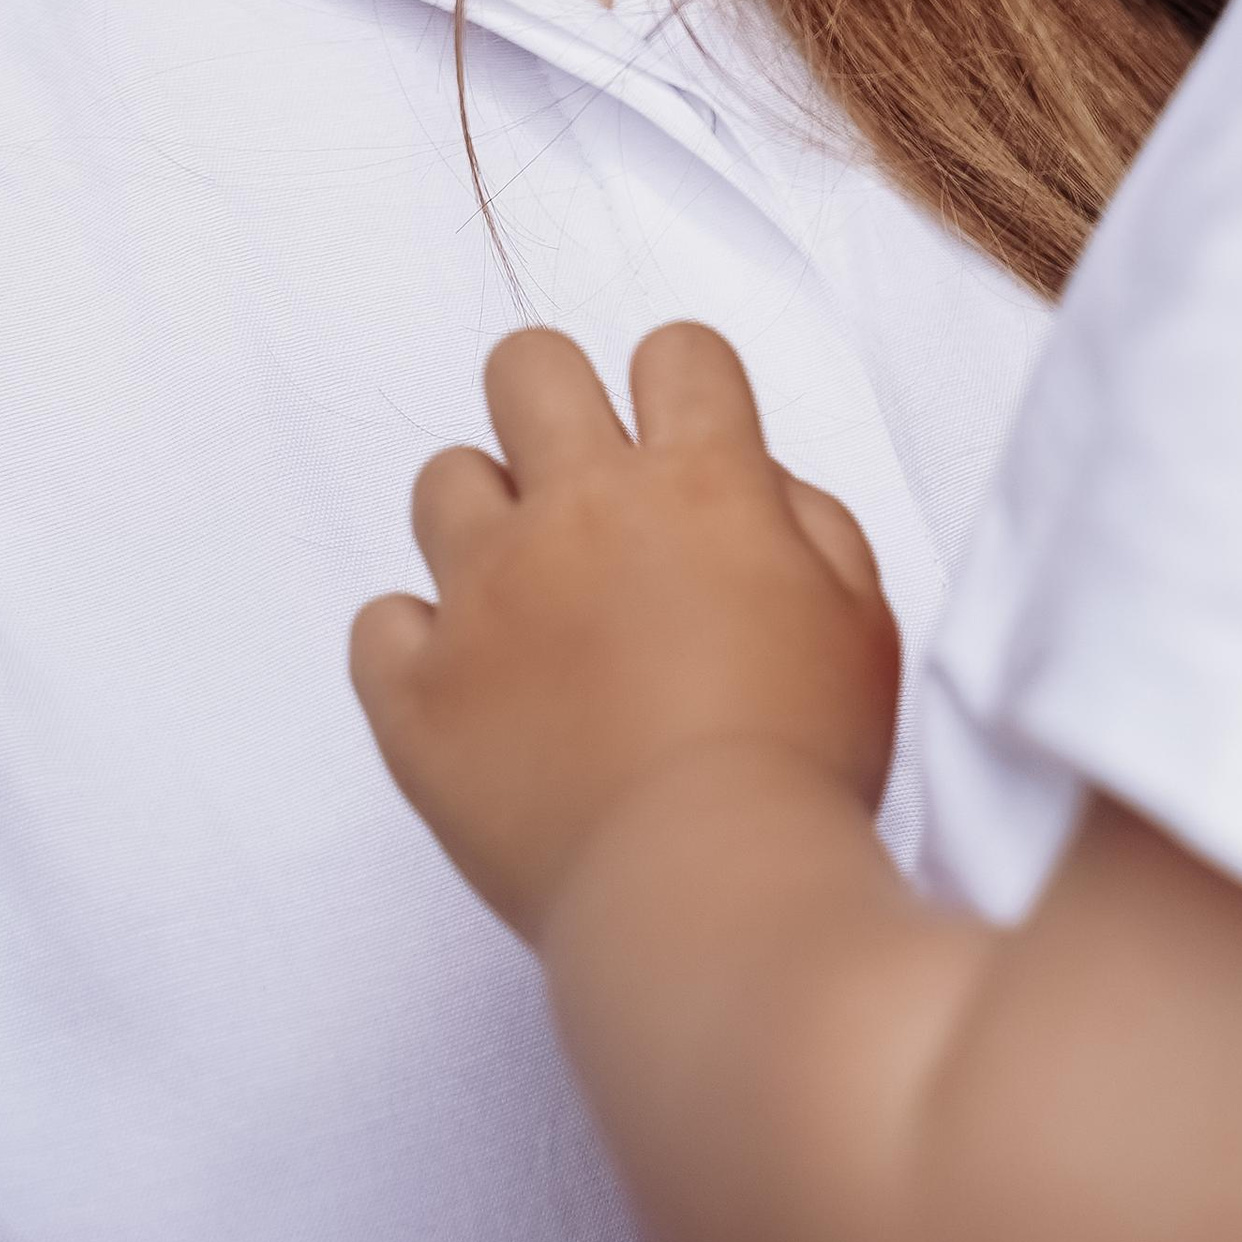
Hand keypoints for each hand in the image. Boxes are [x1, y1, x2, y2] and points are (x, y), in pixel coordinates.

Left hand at [351, 324, 901, 947]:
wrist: (708, 892)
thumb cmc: (804, 763)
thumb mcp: (862, 620)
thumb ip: (806, 520)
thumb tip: (751, 484)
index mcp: (699, 481)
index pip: (673, 350)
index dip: (684, 393)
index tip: (688, 454)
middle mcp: (579, 511)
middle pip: (527, 368)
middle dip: (555, 406)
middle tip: (583, 491)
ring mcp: (484, 598)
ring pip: (442, 480)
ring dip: (486, 525)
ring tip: (531, 604)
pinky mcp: (418, 693)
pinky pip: (378, 622)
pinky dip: (419, 646)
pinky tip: (474, 687)